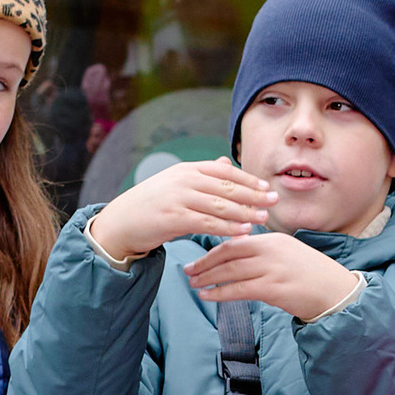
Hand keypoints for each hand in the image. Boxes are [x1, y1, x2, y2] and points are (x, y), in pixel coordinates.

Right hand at [87, 160, 274, 263]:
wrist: (120, 222)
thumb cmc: (152, 204)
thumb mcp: (177, 183)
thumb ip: (203, 175)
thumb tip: (226, 162)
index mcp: (187, 169)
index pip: (224, 171)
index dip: (248, 178)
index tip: (266, 187)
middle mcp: (184, 180)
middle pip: (227, 187)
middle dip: (253, 194)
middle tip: (274, 201)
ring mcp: (178, 198)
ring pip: (220, 205)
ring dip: (245, 212)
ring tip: (264, 218)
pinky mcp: (173, 218)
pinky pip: (207, 223)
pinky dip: (228, 227)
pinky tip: (243, 231)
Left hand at [181, 230, 362, 322]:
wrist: (335, 292)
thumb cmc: (311, 276)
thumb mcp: (287, 255)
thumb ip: (263, 252)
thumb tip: (238, 255)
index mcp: (273, 240)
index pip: (235, 240)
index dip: (213, 250)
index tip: (198, 258)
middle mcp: (271, 250)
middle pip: (229, 254)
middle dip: (205, 263)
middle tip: (188, 271)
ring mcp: (273, 269)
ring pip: (231, 272)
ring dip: (209, 278)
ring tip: (194, 284)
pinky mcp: (274, 288)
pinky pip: (240, 290)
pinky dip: (220, 293)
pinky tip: (207, 296)